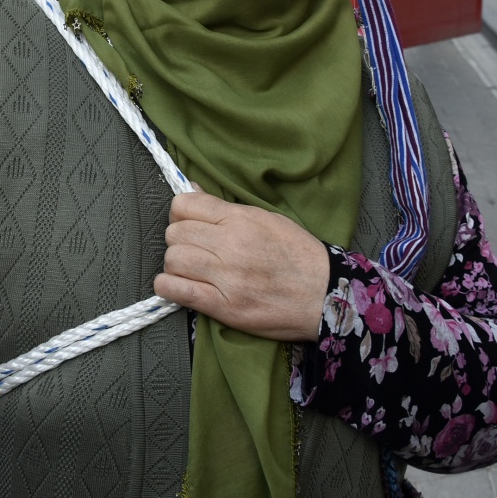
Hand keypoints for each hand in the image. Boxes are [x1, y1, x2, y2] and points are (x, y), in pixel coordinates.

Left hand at [155, 191, 330, 341]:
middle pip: (174, 233)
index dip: (180, 213)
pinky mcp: (224, 307)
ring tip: (192, 269)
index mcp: (241, 220)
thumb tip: (191, 190)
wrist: (326, 296)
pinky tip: (179, 286)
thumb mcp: (267, 219)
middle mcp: (231, 245)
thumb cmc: (299, 256)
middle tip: (193, 249)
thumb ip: (225, 208)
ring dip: (176, 265)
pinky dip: (169, 287)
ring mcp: (226, 277)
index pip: (185, 204)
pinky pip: (177, 291)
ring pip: (173, 260)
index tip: (187, 222)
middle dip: (179, 240)